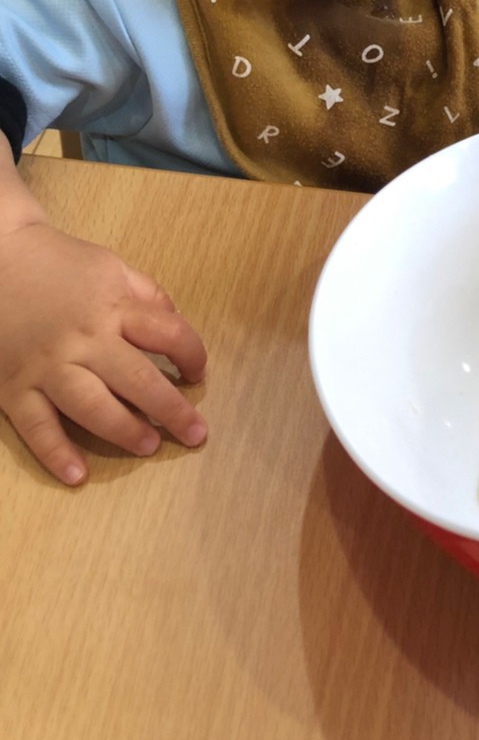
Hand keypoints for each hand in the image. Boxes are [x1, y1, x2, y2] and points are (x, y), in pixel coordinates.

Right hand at [0, 221, 206, 483]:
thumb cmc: (57, 264)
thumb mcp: (110, 266)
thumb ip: (146, 294)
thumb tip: (177, 323)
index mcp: (113, 307)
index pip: (167, 333)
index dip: (192, 354)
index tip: (198, 373)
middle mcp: (84, 340)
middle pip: (136, 379)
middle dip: (171, 410)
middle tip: (195, 434)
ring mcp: (47, 366)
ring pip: (91, 407)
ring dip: (124, 431)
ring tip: (150, 447)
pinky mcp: (13, 387)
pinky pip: (36, 426)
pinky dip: (55, 453)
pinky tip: (77, 475)